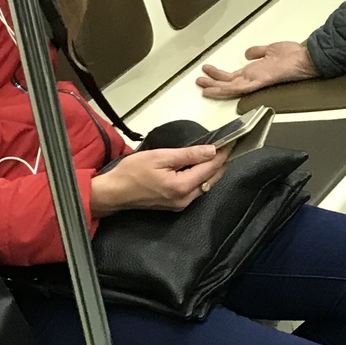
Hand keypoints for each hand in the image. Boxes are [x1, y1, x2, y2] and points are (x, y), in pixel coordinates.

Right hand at [90, 145, 228, 216]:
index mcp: (182, 187)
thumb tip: (212, 150)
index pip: (211, 167)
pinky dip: (202, 176)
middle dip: (221, 161)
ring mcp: (181, 204)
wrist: (112, 193)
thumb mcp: (160, 157)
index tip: (233, 140)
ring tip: (219, 152)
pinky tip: (202, 165)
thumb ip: (188, 155)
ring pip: (205, 184)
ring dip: (213, 169)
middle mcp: (185, 199)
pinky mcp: (175, 205)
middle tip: (229, 144)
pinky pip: (196, 189)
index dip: (223, 153)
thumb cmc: (131, 172)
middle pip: (212, 178)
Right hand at [196, 41, 318, 99]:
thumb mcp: (271, 50)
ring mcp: (256, 81)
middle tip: (198, 82)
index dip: (220, 77)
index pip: (234, 76)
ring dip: (215, 86)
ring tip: (201, 86)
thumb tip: (247, 53)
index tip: (207, 74)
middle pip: (229, 82)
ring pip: (231, 87)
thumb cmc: (294, 55)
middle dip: (213, 83)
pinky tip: (215, 90)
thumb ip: (258, 52)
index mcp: (256, 72)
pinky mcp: (261, 81)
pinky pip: (241, 87)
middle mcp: (254, 77)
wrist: (307, 59)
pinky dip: (226, 89)